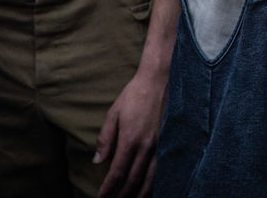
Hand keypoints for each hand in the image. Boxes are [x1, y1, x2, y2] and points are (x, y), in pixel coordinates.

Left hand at [94, 67, 166, 197]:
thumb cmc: (135, 94)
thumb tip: (97, 161)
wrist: (160, 79)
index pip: (117, 173)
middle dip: (121, 196)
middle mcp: (146, 147)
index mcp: (130, 140)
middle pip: (133, 181)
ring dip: (139, 194)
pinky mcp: (169, 142)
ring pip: (150, 180)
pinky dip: (154, 184)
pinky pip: (161, 170)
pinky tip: (149, 189)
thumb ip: (105, 138)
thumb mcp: (113, 113)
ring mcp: (160, 146)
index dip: (108, 189)